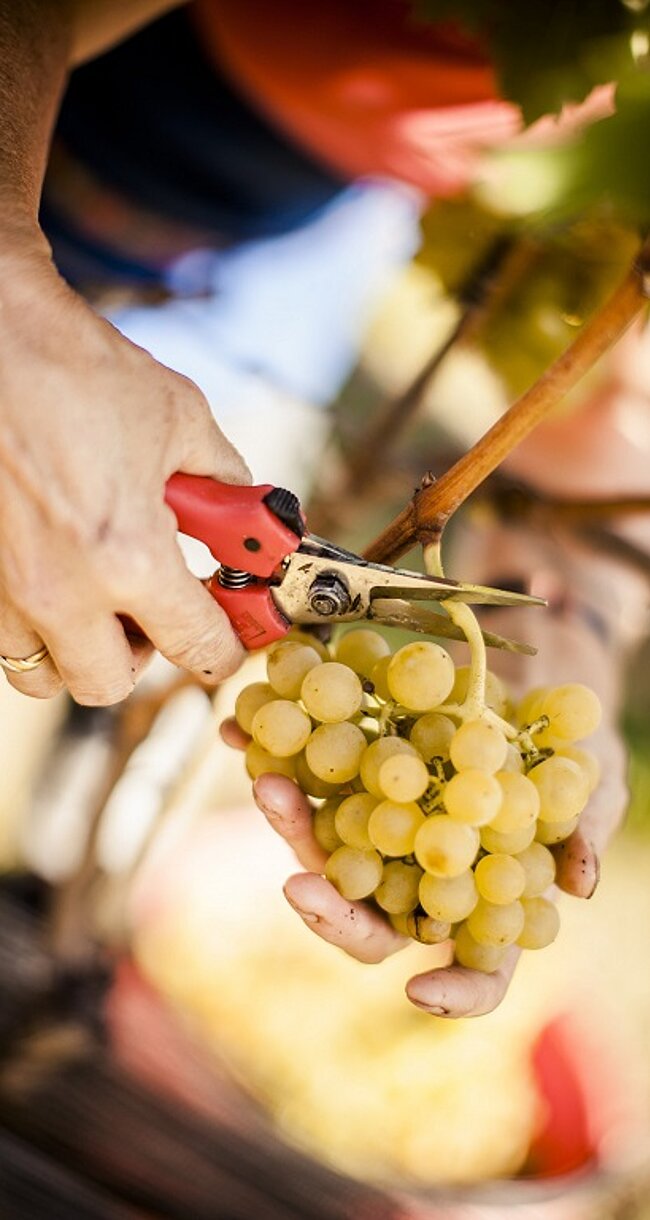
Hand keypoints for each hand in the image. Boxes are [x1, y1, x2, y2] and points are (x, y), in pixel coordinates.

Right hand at [0, 240, 249, 704]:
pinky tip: (56, 567)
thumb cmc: (82, 369)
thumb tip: (248, 512)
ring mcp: (7, 584)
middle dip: (141, 659)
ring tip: (99, 598)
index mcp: (127, 557)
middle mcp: (61, 589)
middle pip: (106, 684)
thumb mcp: (182, 419)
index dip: (225, 647)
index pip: (195, 646)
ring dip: (79, 648)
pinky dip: (35, 620)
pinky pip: (4, 632)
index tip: (229, 636)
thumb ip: (223, 481)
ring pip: (43, 671)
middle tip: (155, 612)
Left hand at [221, 605, 628, 1018]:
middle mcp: (426, 877)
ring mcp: (385, 827)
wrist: (538, 670)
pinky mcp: (355, 776)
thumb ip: (586, 826)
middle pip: (375, 923)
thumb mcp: (596, 778)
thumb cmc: (575, 742)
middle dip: (334, 913)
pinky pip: (308, 777)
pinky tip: (237, 728)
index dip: (452, 994)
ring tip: (269, 783)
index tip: (416, 993)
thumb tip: (580, 885)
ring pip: (329, 850)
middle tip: (298, 888)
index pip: (477, 974)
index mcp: (489, 900)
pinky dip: (272, 752)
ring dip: (292, 825)